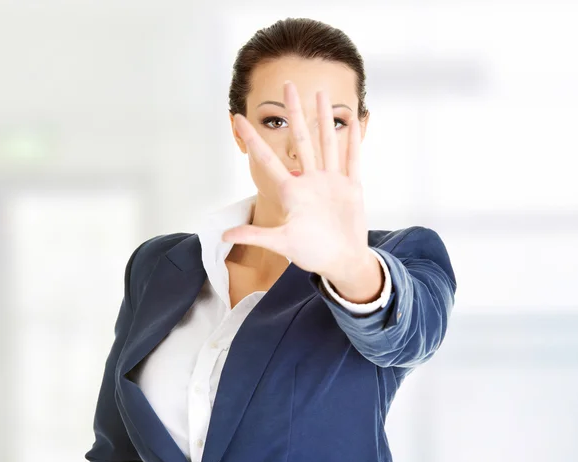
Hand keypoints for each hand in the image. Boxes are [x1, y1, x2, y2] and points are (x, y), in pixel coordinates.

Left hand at [223, 80, 368, 281]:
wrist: (341, 260)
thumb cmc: (312, 253)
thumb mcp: (283, 244)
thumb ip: (256, 236)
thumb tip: (223, 237)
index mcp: (292, 192)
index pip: (268, 160)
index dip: (253, 139)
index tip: (238, 119)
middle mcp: (310, 181)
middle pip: (301, 140)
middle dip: (294, 113)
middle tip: (288, 85)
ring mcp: (331, 182)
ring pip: (327, 142)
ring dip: (324, 118)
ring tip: (321, 94)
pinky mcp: (350, 187)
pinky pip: (353, 159)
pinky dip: (354, 140)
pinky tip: (354, 120)